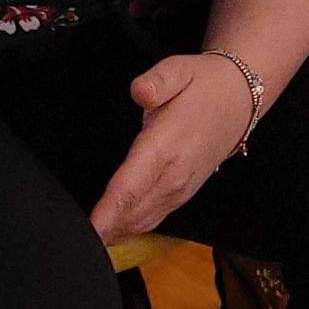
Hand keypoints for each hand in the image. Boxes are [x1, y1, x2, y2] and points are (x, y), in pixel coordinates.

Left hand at [90, 54, 255, 244]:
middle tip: (70, 239)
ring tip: (84, 239)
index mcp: (165, 147)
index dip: (108, 211)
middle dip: (102, 229)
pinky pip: (151, 220)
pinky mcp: (182, 196)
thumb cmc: (202, 86)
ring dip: (113, 232)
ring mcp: (179, 190)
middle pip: (130, 212)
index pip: (131, 186)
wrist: (238, 101)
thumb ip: (157, 81)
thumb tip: (140, 91)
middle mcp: (173, 176)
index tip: (89, 229)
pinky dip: (129, 229)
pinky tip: (110, 231)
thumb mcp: (179, 70)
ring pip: (140, 222)